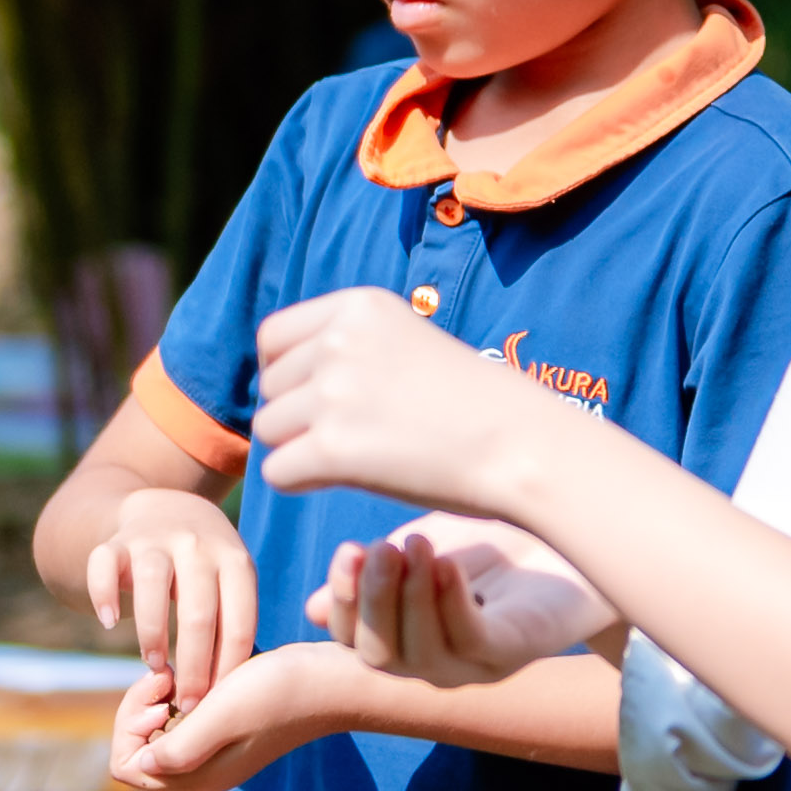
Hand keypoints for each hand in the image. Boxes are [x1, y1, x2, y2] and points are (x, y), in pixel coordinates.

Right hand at [79, 487, 258, 709]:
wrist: (165, 508)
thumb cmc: (206, 568)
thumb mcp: (231, 582)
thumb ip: (232, 623)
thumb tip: (232, 695)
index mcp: (235, 561)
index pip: (238, 622)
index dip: (228, 668)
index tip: (217, 704)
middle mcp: (197, 546)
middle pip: (198, 612)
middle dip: (194, 666)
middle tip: (187, 703)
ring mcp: (154, 540)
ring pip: (152, 585)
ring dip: (154, 633)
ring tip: (154, 665)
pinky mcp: (116, 542)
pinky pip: (103, 564)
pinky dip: (104, 594)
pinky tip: (110, 622)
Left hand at [108, 636, 367, 790]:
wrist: (336, 679)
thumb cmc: (281, 692)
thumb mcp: (223, 715)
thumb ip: (178, 746)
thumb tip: (141, 762)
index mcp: (199, 776)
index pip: (127, 767)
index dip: (129, 728)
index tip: (161, 697)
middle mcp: (203, 770)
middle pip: (137, 749)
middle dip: (140, 710)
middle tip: (168, 679)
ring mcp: (217, 750)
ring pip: (158, 730)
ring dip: (160, 698)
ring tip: (185, 673)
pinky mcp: (229, 728)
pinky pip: (183, 716)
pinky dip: (181, 692)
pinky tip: (202, 671)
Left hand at [251, 288, 573, 520]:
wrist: (522, 445)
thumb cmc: (472, 404)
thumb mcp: (407, 341)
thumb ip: (348, 347)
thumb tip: (276, 376)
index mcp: (358, 307)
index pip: (273, 337)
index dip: (287, 374)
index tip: (320, 399)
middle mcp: (339, 341)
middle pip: (269, 388)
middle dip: (298, 415)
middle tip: (356, 434)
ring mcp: (333, 393)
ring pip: (268, 429)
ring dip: (301, 449)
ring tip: (358, 456)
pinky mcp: (332, 449)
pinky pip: (277, 472)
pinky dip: (303, 483)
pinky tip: (346, 480)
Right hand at [310, 513, 611, 688]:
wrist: (582, 540)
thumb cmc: (501, 546)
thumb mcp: (424, 550)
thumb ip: (377, 573)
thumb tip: (309, 610)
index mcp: (408, 638)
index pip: (352, 638)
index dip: (341, 601)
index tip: (346, 550)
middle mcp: (436, 663)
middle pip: (377, 656)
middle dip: (369, 602)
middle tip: (378, 548)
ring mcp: (475, 665)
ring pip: (418, 655)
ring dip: (407, 598)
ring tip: (413, 546)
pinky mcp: (514, 654)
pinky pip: (469, 642)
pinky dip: (450, 604)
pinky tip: (448, 566)